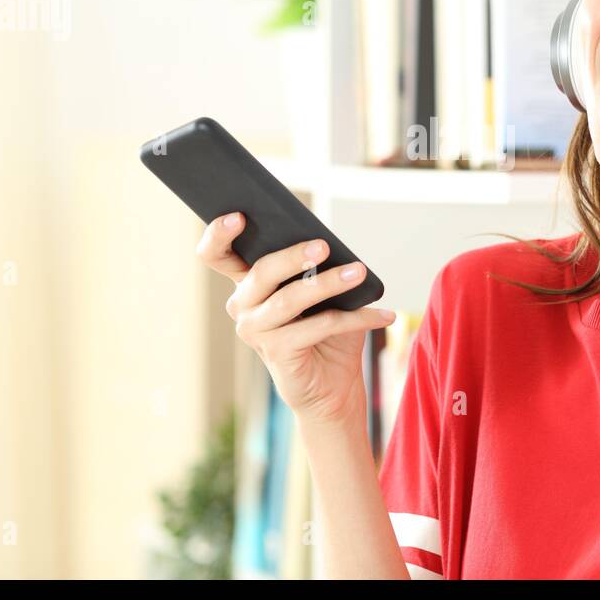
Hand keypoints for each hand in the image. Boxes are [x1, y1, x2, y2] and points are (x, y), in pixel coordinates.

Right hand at [196, 212, 395, 426]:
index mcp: (247, 282)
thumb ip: (313, 265)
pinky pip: (318, 327)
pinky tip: (382, 314)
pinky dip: (355, 318)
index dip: (218, 234)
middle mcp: (242, 305)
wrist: (332, 383)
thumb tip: (325, 242)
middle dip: (293, 256)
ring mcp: (255, 331)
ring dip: (329, 283)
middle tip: (324, 246)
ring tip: (360, 272)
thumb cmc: (324, 327)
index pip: (216, 254)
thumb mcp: (320, 290)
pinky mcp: (277, 353)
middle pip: (260, 272)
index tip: (238, 216)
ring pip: (290, 299)